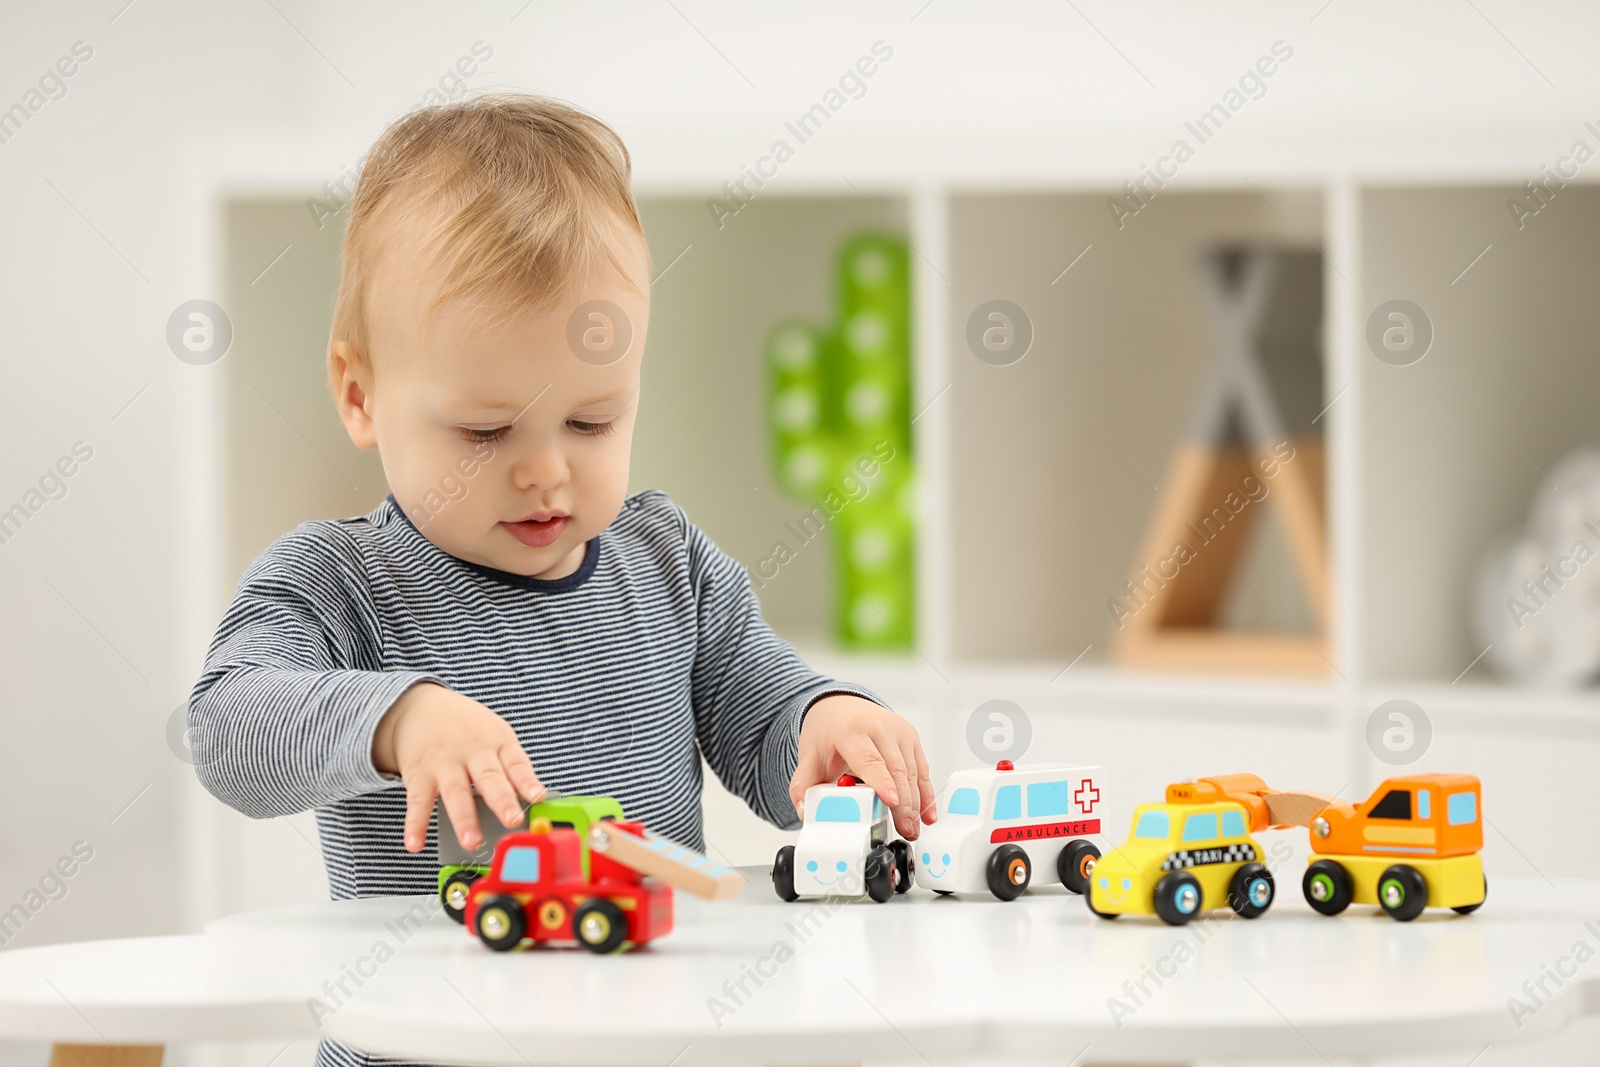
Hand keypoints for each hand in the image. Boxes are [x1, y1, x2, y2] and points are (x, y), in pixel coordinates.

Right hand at [372, 681, 544, 852]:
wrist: (421, 707)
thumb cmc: (468, 728)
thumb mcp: (495, 735)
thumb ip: (512, 768)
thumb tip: (533, 803)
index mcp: (497, 742)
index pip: (517, 763)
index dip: (528, 781)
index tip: (539, 797)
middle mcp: (472, 751)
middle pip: (489, 777)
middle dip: (501, 800)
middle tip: (512, 821)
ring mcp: (444, 762)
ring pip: (455, 791)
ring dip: (463, 818)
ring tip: (471, 841)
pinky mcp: (419, 774)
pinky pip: (418, 801)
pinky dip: (416, 824)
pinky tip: (416, 843)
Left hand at [791, 693, 934, 838]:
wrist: (839, 706)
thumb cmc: (828, 732)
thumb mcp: (809, 756)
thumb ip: (802, 785)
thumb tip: (804, 811)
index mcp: (851, 730)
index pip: (868, 758)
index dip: (881, 781)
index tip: (890, 801)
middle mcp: (879, 727)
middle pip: (895, 769)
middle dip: (903, 803)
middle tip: (906, 830)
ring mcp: (898, 731)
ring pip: (912, 771)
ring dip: (916, 803)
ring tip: (912, 829)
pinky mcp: (911, 737)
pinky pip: (922, 768)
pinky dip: (925, 793)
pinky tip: (927, 814)